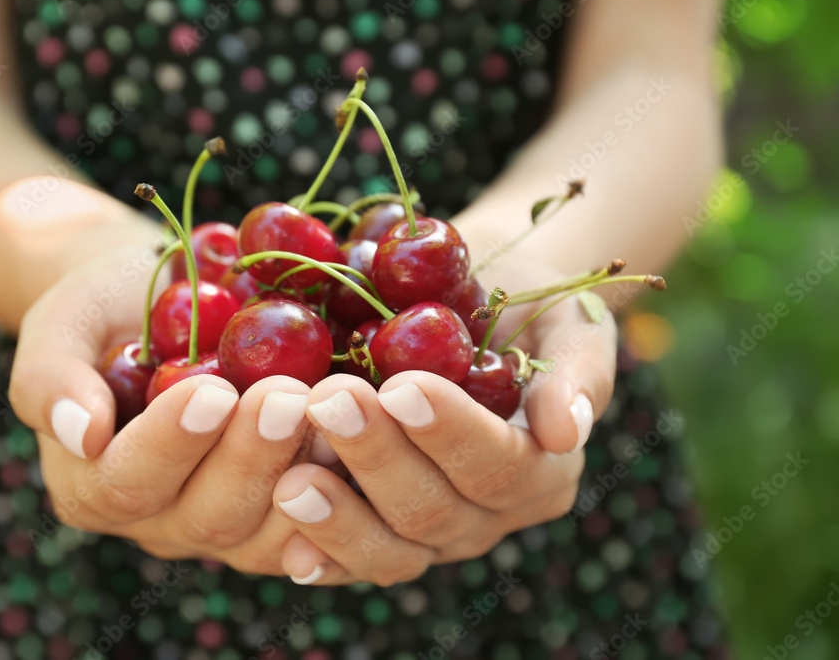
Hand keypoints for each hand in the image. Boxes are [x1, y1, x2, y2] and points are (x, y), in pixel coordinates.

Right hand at [9, 247, 320, 575]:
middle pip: (208, 515)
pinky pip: (316, 523)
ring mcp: (227, 520)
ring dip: (306, 470)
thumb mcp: (62, 322)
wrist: (166, 302)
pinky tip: (371, 442)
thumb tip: (84, 434)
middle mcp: (160, 518)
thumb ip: (51, 378)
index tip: (211, 391)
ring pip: (269, 528)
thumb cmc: (107, 309)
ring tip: (335, 409)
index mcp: (92, 483)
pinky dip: (345, 488)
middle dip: (252, 457)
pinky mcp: (281, 509)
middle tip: (288, 398)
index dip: (170, 445)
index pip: (125, 483)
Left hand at [268, 256, 615, 585]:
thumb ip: (577, 375)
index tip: (404, 386)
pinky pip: (352, 559)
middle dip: (380, 458)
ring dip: (341, 515)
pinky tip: (283, 542)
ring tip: (292, 478)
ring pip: (393, 548)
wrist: (472, 302)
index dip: (452, 433)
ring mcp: (433, 532)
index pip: (500, 465)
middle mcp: (488, 514)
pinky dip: (320, 553)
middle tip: (331, 401)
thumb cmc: (525, 304)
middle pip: (436, 509)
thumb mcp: (569, 322)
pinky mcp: (381, 529)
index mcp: (541, 470)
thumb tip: (567, 432)